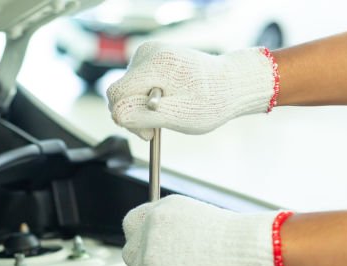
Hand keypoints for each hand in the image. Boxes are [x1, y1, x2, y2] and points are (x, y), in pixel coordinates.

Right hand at [107, 42, 278, 139]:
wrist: (230, 84)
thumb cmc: (209, 102)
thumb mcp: (176, 115)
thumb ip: (143, 116)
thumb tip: (116, 115)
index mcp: (155, 64)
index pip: (117, 94)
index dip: (126, 117)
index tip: (149, 132)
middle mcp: (148, 52)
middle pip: (119, 92)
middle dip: (133, 113)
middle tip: (157, 127)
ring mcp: (149, 52)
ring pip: (126, 89)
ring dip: (140, 106)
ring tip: (167, 110)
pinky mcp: (150, 57)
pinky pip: (135, 84)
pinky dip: (145, 97)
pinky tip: (165, 100)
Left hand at [122, 195, 289, 265]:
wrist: (250, 244)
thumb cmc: (239, 239)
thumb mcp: (200, 226)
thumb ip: (176, 236)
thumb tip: (167, 260)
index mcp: (166, 207)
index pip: (134, 223)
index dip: (142, 244)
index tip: (155, 258)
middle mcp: (153, 220)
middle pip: (131, 249)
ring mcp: (150, 242)